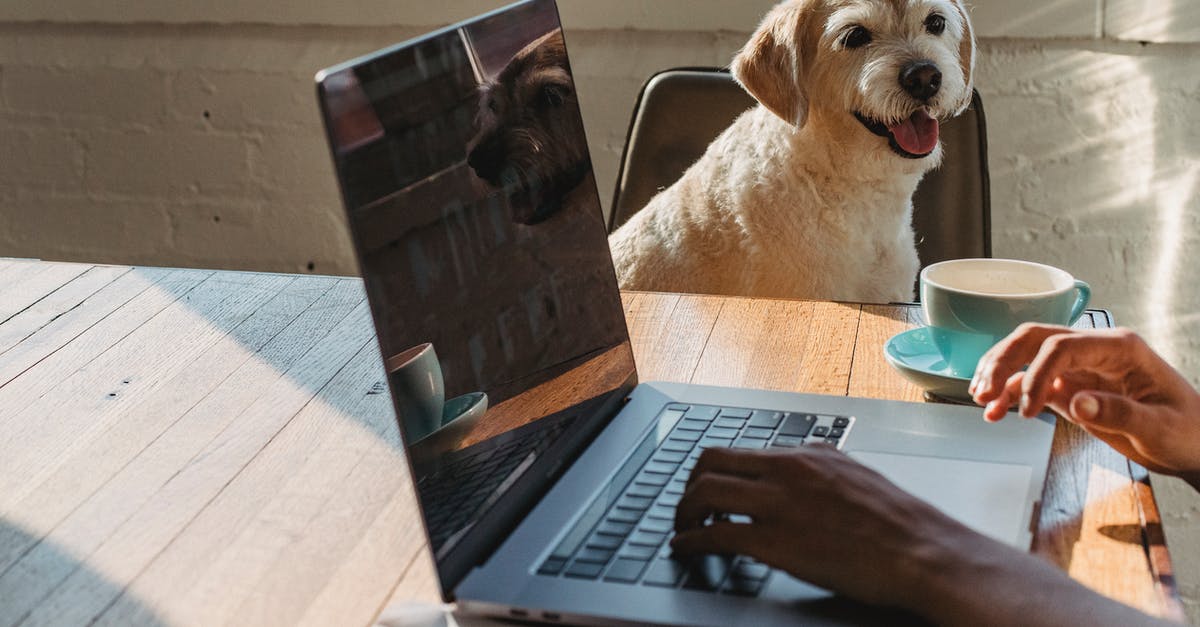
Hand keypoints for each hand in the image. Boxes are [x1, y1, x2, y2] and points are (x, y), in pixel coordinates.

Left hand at [671, 445, 1174, 626]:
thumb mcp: (858, 476)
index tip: (703, 485)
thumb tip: (807, 461)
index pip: (738, 449)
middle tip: (685, 507)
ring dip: (683, 512)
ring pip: (704, 492)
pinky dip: (690, 541)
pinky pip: (714, 533)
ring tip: (682, 529)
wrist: (924, 552)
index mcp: (807, 455)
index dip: (711, 470)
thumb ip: (824, 466)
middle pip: (710, 462)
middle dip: (689, 486)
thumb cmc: (900, 524)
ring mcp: (778, 503)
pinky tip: (685, 549)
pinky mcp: (774, 540)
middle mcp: (787, 470)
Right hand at [971, 324, 1199, 483]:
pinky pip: (1031, 383)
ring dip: (999, 373)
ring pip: (1026, 356)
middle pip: (1034, 339)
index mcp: (1119, 348)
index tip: (1029, 410)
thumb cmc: (1188, 432)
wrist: (1196, 446)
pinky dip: (1010, 394)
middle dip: (1003, 361)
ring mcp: (1080, 368)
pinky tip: (995, 412)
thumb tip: (1076, 402)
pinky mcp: (1071, 387)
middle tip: (983, 391)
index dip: (1037, 374)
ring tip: (981, 399)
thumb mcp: (1160, 427)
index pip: (1061, 346)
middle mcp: (1094, 351)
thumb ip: (1119, 412)